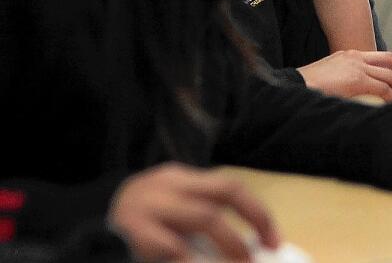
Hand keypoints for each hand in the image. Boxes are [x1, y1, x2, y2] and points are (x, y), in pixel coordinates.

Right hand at [107, 163, 277, 261]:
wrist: (76, 231)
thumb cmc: (131, 229)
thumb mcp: (164, 214)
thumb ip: (197, 220)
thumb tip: (248, 246)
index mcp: (177, 179)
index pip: (229, 187)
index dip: (257, 213)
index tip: (273, 241)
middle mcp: (165, 186)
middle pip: (224, 193)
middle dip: (254, 220)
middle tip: (262, 254)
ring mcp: (148, 206)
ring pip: (205, 217)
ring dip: (231, 245)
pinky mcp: (131, 232)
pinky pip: (173, 248)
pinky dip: (193, 261)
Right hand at [297, 50, 391, 107]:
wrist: (291, 86)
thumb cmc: (305, 87)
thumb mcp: (329, 78)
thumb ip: (346, 81)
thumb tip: (360, 96)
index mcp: (348, 55)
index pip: (381, 57)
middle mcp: (355, 56)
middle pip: (391, 61)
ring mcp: (356, 66)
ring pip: (391, 76)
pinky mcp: (356, 79)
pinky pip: (384, 88)